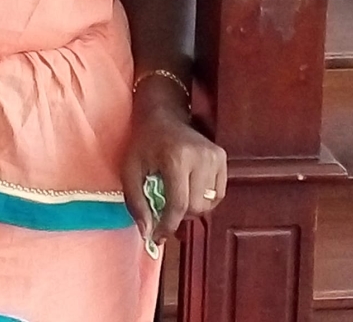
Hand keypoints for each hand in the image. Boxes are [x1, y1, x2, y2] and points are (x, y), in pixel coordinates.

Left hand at [122, 99, 226, 246]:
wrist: (162, 115)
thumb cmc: (144, 143)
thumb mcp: (130, 169)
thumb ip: (136, 202)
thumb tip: (147, 234)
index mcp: (176, 158)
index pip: (179, 204)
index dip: (168, 226)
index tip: (158, 237)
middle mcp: (200, 156)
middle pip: (196, 208)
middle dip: (178, 216)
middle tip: (164, 208)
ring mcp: (214, 156)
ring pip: (209, 205)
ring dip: (192, 209)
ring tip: (177, 196)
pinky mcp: (222, 157)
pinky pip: (218, 195)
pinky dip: (204, 200)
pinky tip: (190, 190)